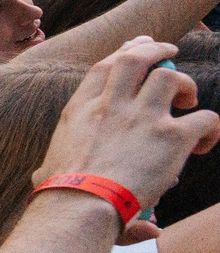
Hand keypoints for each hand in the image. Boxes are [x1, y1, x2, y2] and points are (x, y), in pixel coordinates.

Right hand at [32, 37, 219, 217]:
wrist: (79, 205)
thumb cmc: (60, 195)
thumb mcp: (49, 168)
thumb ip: (65, 172)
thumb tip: (56, 181)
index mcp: (80, 110)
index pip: (105, 67)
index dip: (124, 52)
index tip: (136, 47)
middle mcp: (111, 105)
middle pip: (136, 58)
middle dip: (156, 50)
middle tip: (169, 52)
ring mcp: (142, 117)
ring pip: (172, 77)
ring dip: (186, 85)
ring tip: (188, 102)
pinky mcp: (171, 136)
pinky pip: (205, 118)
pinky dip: (210, 127)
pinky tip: (202, 144)